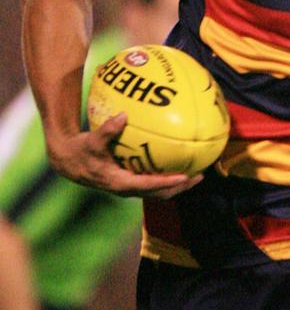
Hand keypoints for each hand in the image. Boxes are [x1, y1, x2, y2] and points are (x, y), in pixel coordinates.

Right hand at [48, 113, 202, 199]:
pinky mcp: (131, 182)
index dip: (167, 182)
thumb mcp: (92, 141)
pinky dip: (167, 176)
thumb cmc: (81, 151)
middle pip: (160, 193)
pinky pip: (154, 183)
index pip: (148, 186)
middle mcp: (128, 189)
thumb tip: (122, 116)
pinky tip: (178, 163)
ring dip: (178, 184)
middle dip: (181, 186)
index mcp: (120, 183)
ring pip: (159, 191)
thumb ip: (107, 130)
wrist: (70, 162)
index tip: (185, 177)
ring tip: (197, 173)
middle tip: (199, 175)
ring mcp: (130, 187)